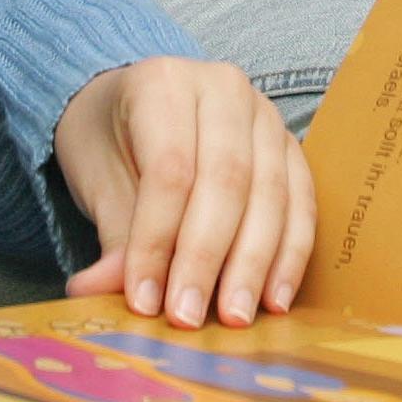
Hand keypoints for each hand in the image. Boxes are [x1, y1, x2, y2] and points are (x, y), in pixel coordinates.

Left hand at [56, 57, 314, 329]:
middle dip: (207, 257)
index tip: (144, 301)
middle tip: (188, 317)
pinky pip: (302, 199)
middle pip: (226, 179)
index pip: (169, 169)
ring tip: (234, 318)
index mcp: (164, 82)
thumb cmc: (111, 141)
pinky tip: (274, 299)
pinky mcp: (290, 144)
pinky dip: (290, 254)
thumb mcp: (98, 183)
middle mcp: (223, 86)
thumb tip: (99, 292)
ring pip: (270, 191)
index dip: (157, 240)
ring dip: (254, 263)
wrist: (133, 105)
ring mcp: (264, 112)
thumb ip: (113, 237)